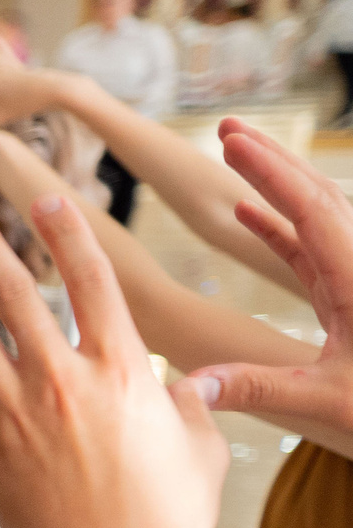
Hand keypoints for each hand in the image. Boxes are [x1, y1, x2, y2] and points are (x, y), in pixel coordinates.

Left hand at [0, 193, 224, 527]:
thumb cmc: (166, 520)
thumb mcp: (196, 450)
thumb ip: (184, 404)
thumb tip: (173, 384)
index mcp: (124, 373)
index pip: (92, 281)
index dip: (66, 232)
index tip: (44, 198)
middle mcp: (64, 382)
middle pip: (15, 293)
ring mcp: (17, 412)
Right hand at [185, 119, 352, 430]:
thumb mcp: (328, 400)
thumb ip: (258, 388)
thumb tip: (192, 387)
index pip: (310, 212)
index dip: (269, 173)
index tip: (231, 142)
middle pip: (317, 197)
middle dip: (272, 159)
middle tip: (229, 127)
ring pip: (318, 215)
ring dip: (277, 184)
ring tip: (237, 154)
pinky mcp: (349, 295)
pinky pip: (312, 247)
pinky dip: (279, 226)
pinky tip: (248, 214)